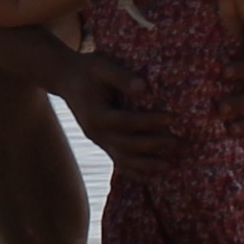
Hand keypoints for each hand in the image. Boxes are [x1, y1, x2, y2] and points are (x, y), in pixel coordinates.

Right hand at [54, 46, 176, 166]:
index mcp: (96, 114)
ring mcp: (97, 140)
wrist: (66, 78)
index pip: (126, 122)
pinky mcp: (101, 142)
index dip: (149, 121)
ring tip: (168, 165)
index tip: (172, 118)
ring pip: (123, 158)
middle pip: (127, 144)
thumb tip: (143, 88)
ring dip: (146, 164)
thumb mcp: (102, 66)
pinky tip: (148, 177)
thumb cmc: (87, 70)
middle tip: (177, 141)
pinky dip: (133, 170)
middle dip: (153, 145)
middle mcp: (95, 132)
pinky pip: (117, 161)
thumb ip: (121, 77)